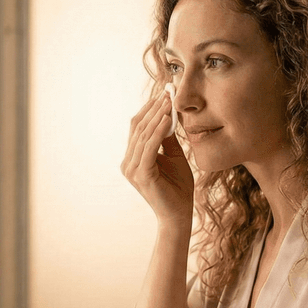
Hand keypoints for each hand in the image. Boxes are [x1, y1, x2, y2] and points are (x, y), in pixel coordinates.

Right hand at [121, 90, 193, 228]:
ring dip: (156, 116)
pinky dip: (158, 131)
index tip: (164, 93)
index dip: (149, 109)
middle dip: (153, 108)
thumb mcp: (174, 157)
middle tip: (167, 92)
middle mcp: (128, 163)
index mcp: (133, 158)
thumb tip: (168, 115)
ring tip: (169, 101)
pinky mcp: (141, 175)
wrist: (179, 214)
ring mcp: (132, 169)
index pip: (137, 127)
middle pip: (137, 127)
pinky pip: (149, 147)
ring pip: (142, 135)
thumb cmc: (178, 188)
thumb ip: (168, 139)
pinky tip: (167, 119)